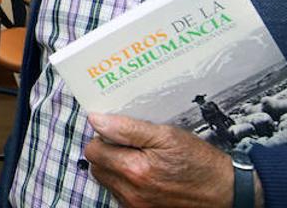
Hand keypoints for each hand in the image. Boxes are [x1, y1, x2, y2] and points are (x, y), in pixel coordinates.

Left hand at [85, 113, 234, 206]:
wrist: (226, 191)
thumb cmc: (199, 162)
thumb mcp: (167, 136)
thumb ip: (127, 128)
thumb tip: (96, 120)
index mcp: (135, 170)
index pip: (93, 150)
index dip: (104, 137)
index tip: (119, 133)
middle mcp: (131, 192)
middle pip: (97, 166)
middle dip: (108, 152)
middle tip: (131, 145)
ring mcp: (136, 205)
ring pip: (107, 180)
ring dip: (115, 168)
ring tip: (140, 160)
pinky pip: (120, 193)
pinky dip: (126, 182)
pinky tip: (145, 175)